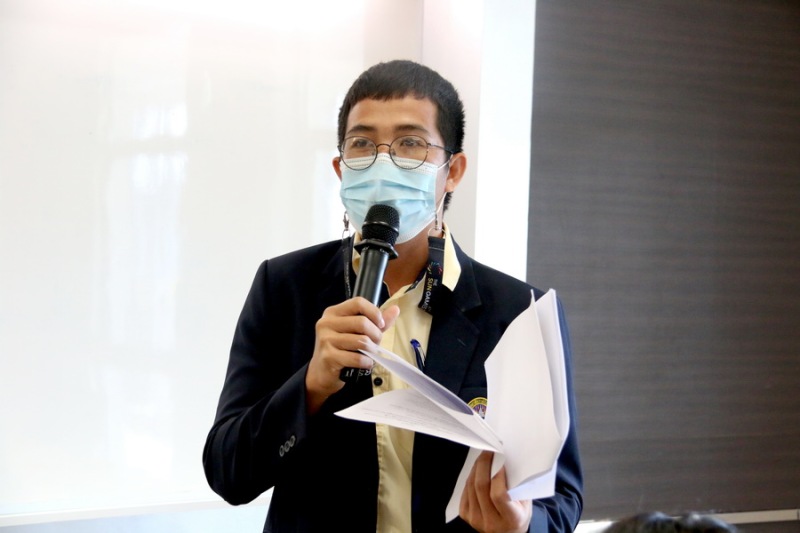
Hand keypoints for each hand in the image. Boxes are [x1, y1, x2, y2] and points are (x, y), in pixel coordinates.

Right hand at [305, 297, 398, 412]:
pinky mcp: (328, 356)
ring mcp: (326, 340)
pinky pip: (357, 358)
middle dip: (376, 335)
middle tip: (376, 343)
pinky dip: (366, 362)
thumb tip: (395, 309)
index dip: (374, 312)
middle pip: (362, 322)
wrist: (321, 372)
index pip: (358, 302)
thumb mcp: (355, 331)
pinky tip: (365, 363)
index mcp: (333, 312)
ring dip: (372, 350)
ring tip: (370, 354)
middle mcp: (327, 323)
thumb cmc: (340, 349)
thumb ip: (374, 321)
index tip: (380, 324)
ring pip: (361, 341)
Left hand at [459, 451, 532, 532]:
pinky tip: (478, 470)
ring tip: (483, 457)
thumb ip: (518, 485)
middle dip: (483, 464)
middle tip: (488, 450)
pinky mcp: (466, 515)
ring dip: (476, 468)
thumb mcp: (525, 503)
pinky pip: (465, 490)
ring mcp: (476, 519)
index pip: (499, 495)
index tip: (500, 459)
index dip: (497, 474)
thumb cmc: (519, 514)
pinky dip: (471, 477)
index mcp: (511, 519)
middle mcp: (491, 522)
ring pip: (471, 486)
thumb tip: (506, 459)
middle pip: (481, 487)